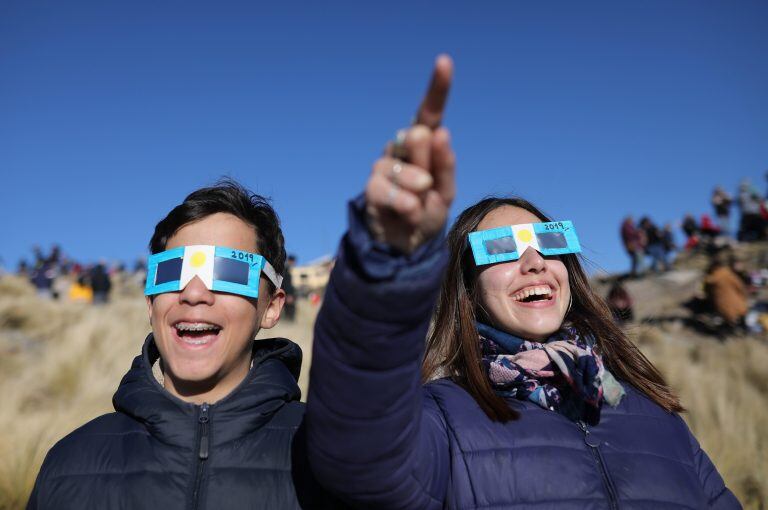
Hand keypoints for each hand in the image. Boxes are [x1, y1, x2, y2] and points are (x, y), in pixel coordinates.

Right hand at [365, 55, 455, 252]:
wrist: (405, 246)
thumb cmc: (429, 212)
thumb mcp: (446, 192)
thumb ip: (445, 165)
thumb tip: (437, 132)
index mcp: (424, 145)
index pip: (430, 113)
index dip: (437, 88)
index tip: (444, 61)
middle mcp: (401, 148)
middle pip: (418, 138)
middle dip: (429, 164)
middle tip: (429, 186)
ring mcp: (384, 165)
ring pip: (403, 167)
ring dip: (416, 190)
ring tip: (418, 205)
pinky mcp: (372, 186)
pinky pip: (387, 188)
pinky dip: (403, 203)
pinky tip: (408, 212)